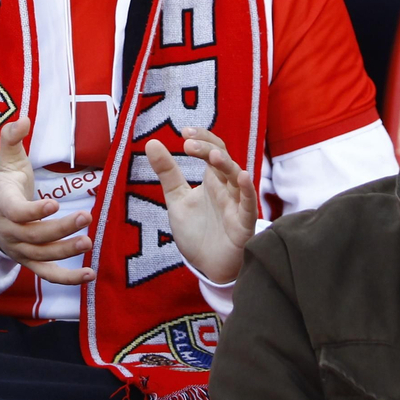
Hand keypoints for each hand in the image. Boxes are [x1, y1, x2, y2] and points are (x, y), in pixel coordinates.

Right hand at [0, 118, 93, 285]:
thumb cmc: (4, 185)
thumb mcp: (6, 159)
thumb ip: (12, 138)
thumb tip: (23, 118)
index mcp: (2, 204)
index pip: (16, 212)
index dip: (33, 210)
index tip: (54, 204)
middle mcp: (9, 231)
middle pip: (34, 235)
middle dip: (60, 228)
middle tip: (86, 217)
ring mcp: (19, 250)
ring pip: (42, 256)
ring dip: (66, 251)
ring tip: (88, 242)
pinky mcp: (30, 262)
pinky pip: (48, 274)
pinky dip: (68, 279)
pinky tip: (90, 276)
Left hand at [145, 129, 256, 284]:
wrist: (208, 267)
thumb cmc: (197, 232)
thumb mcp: (177, 199)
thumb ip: (168, 173)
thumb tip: (151, 142)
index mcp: (212, 180)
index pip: (212, 149)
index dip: (202, 137)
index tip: (183, 131)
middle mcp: (226, 188)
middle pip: (223, 159)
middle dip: (208, 148)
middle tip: (188, 143)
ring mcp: (236, 205)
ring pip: (237, 178)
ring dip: (226, 165)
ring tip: (212, 156)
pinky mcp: (243, 224)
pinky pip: (248, 205)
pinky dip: (247, 190)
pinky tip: (243, 177)